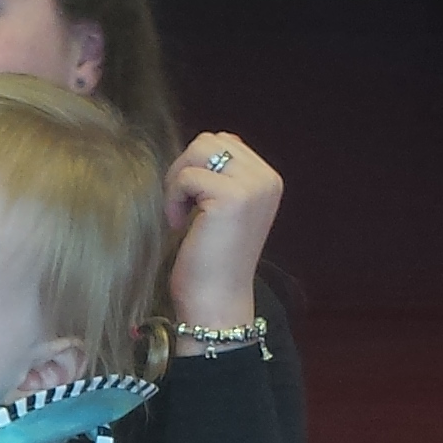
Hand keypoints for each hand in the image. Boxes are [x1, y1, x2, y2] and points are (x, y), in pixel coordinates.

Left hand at [160, 130, 284, 334]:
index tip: (193, 203)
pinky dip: (173, 199)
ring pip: (199, 149)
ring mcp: (253, 187)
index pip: (225, 142)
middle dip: (185, 169)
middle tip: (181, 206)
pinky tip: (179, 225)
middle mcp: (267, 179)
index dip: (198, 166)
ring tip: (180, 213)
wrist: (216, 302)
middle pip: (210, 140)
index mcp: (268, 180)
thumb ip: (222, 176)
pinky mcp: (232, 198)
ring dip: (178, 180)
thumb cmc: (211, 260)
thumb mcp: (224, 209)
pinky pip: (187, 176)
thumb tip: (201, 146)